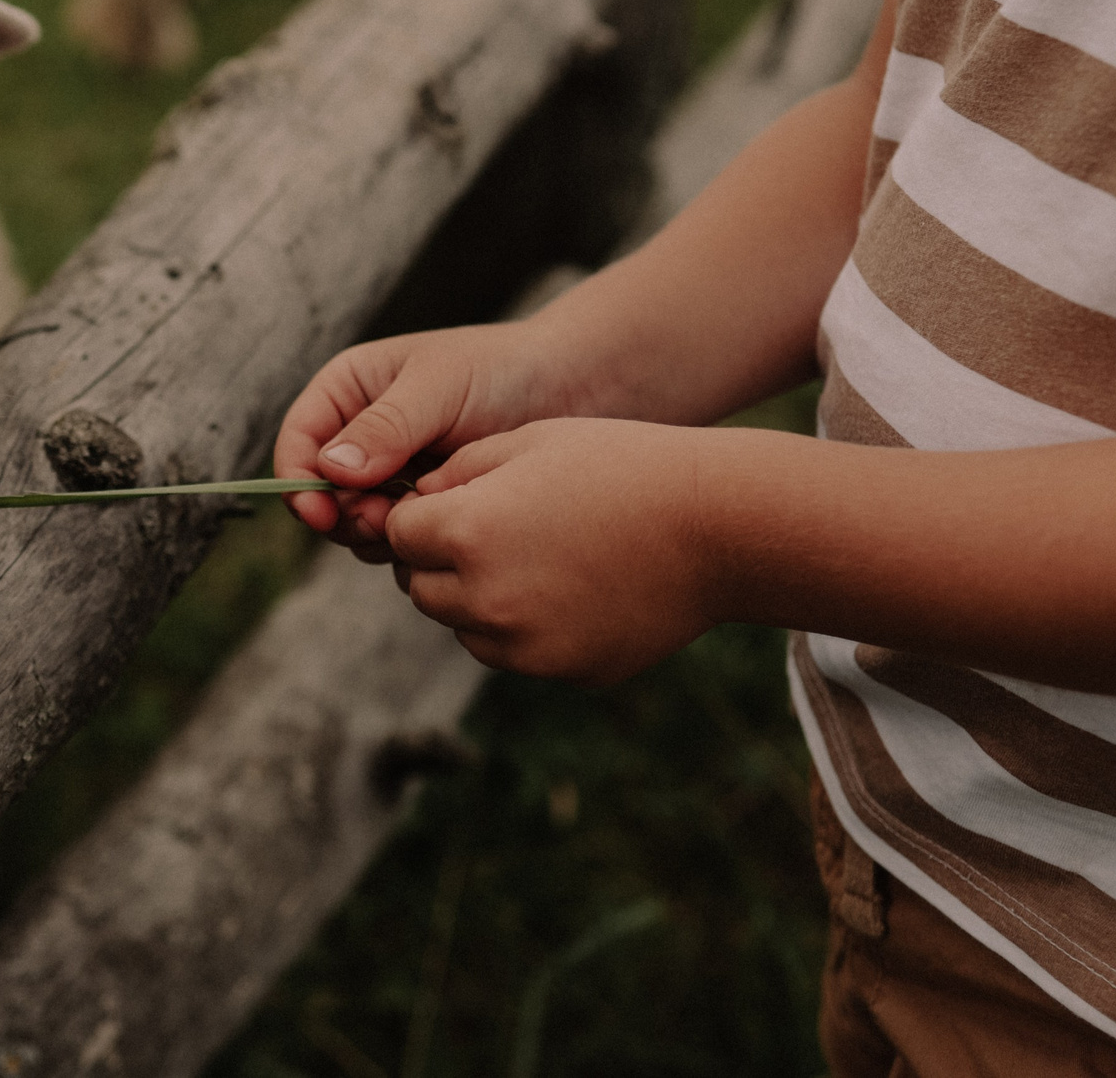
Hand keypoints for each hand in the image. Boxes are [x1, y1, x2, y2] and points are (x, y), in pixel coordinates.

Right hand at [274, 321, 569, 555]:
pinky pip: (394, 537)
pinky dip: (409, 540)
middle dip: (343, 513)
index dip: (298, 481)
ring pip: (353, 521)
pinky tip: (444, 524)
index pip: (298, 441)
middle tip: (385, 519)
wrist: (570, 391)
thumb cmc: (502, 370)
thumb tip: (330, 469)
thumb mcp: (439, 388)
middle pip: (319, 492)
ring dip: (377, 531)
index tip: (321, 513)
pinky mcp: (422, 503)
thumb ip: (386, 427)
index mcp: (349, 389)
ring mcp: (390, 472)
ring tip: (423, 515)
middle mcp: (360, 433)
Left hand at [383, 418, 723, 683]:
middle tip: (488, 528)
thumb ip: (455, 473)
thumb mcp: (525, 442)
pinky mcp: (566, 672)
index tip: (450, 500)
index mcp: (466, 534)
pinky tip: (573, 587)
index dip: (419, 513)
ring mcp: (527, 647)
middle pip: (420, 588)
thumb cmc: (620, 466)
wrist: (717, 526)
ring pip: (465, 627)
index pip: (397, 534)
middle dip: (438, 560)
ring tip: (535, 555)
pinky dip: (525, 628)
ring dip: (477, 598)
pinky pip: (518, 653)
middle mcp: (486, 601)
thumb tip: (417, 502)